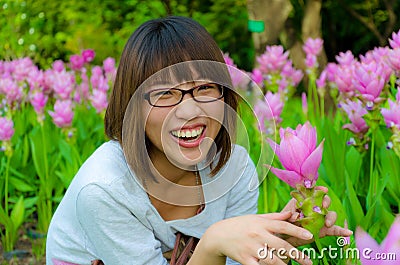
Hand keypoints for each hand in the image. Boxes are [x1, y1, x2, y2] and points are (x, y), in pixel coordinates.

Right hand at [193, 212, 313, 264]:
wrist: (219, 235)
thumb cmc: (240, 225)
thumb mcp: (256, 218)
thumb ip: (275, 217)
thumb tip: (291, 214)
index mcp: (261, 224)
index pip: (283, 226)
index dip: (297, 230)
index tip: (310, 236)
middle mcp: (258, 235)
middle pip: (281, 245)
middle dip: (297, 254)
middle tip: (309, 261)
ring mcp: (251, 248)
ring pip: (272, 260)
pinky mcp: (245, 260)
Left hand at [280, 186, 352, 246]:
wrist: (284, 235)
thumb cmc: (284, 221)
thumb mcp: (285, 214)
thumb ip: (291, 212)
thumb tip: (296, 216)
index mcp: (306, 199)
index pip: (314, 191)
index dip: (319, 189)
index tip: (323, 190)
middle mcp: (316, 207)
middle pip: (325, 200)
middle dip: (326, 201)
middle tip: (323, 206)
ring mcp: (321, 218)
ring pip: (331, 214)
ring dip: (331, 217)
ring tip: (327, 223)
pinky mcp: (324, 230)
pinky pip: (335, 230)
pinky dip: (342, 231)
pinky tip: (348, 232)